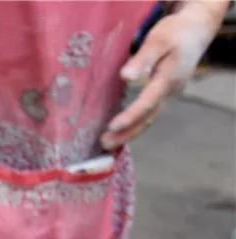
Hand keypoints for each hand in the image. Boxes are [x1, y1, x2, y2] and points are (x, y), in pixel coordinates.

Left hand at [100, 2, 225, 149]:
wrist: (194, 32)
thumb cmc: (174, 33)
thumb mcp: (158, 40)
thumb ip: (142, 59)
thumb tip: (125, 76)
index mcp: (168, 80)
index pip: (147, 103)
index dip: (129, 117)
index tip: (111, 127)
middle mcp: (170, 93)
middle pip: (148, 118)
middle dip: (127, 133)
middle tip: (105, 144)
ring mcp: (169, 96)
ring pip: (150, 119)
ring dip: (130, 133)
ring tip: (108, 144)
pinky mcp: (164, 96)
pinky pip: (150, 114)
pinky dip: (135, 125)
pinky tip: (120, 131)